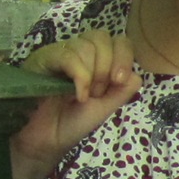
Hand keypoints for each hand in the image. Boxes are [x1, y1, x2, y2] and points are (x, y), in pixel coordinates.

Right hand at [12, 30, 140, 169]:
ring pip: (87, 46)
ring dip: (92, 75)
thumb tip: (135, 74)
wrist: (46, 140)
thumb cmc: (73, 122)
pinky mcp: (43, 58)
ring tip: (82, 96)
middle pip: (103, 37)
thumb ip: (123, 90)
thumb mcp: (105, 107)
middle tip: (97, 93)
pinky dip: (80, 76)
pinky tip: (77, 94)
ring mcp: (60, 53)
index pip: (118, 40)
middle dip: (106, 67)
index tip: (118, 80)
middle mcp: (78, 51)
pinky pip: (69, 56)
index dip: (123, 57)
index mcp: (96, 60)